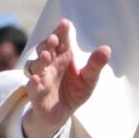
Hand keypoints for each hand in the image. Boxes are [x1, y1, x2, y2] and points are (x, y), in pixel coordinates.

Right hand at [22, 19, 110, 137]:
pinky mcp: (36, 93)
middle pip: (45, 49)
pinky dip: (33, 82)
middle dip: (47, 43)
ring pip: (35, 65)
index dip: (61, 32)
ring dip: (39, 60)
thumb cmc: (74, 92)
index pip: (61, 41)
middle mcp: (50, 65)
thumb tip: (106, 49)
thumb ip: (95, 65)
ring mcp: (41, 78)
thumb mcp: (88, 79)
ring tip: (46, 55)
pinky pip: (31, 86)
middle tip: (54, 38)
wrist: (61, 114)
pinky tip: (36, 79)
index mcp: (63, 57)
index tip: (65, 23)